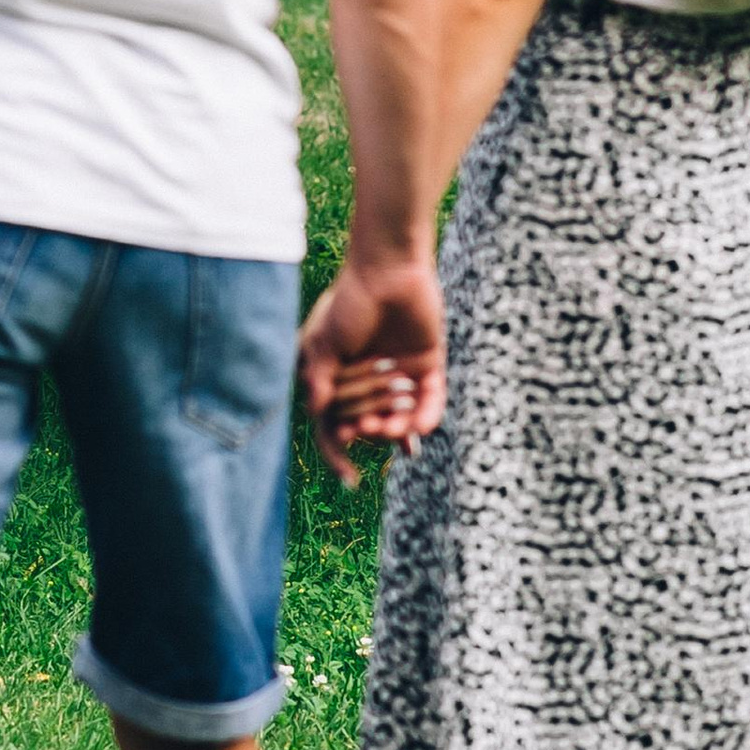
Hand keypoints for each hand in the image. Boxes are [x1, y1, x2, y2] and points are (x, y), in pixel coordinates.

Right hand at [297, 247, 445, 487]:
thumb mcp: (324, 342)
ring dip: (396, 429)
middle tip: (367, 425)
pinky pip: (431, 400)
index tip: (350, 480)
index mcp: (338, 379)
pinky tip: (420, 428)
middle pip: (367, 422)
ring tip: (393, 430)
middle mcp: (369, 382)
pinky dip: (427, 416)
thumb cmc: (348, 302)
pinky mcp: (428, 365)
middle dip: (367, 427)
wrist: (387, 270)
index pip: (334, 426)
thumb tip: (318, 414)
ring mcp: (400, 375)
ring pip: (400, 418)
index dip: (340, 454)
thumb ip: (321, 378)